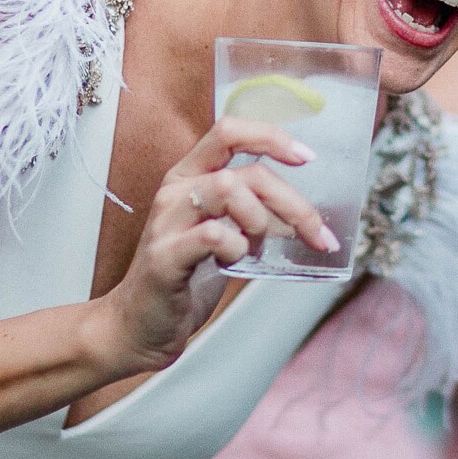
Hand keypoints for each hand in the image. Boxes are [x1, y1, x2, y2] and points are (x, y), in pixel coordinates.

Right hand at [94, 117, 337, 374]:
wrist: (139, 327)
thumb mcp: (223, 233)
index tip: (307, 158)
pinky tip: (235, 262)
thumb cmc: (185, 278)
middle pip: (246, 172)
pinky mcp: (164, 256)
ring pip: (229, 189)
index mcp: (189, 176)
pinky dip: (237, 248)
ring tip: (257, 248)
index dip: (271, 137)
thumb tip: (305, 214)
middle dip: (293, 203)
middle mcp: (175, 190)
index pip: (229, 131)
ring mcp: (166, 221)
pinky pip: (213, 235)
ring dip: (261, 221)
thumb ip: (253, 214)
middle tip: (318, 235)